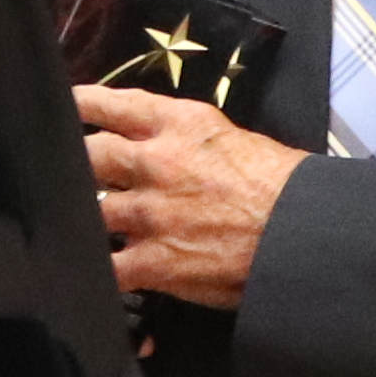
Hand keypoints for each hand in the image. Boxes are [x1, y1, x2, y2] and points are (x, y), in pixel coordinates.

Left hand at [80, 84, 305, 309]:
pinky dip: (100, 271)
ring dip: (90, 218)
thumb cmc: (283, 189)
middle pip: (90, 155)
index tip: (70, 109)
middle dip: (79, 164)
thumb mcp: (233, 139)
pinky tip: (96, 270)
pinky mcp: (155, 259)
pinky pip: (107, 267)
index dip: (83, 106)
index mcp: (181, 126)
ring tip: (91, 223)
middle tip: (75, 172)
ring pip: (90, 209)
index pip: (115, 105)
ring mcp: (151, 212)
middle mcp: (158, 163)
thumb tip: (164, 145)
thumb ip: (188, 139)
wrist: (305, 234)